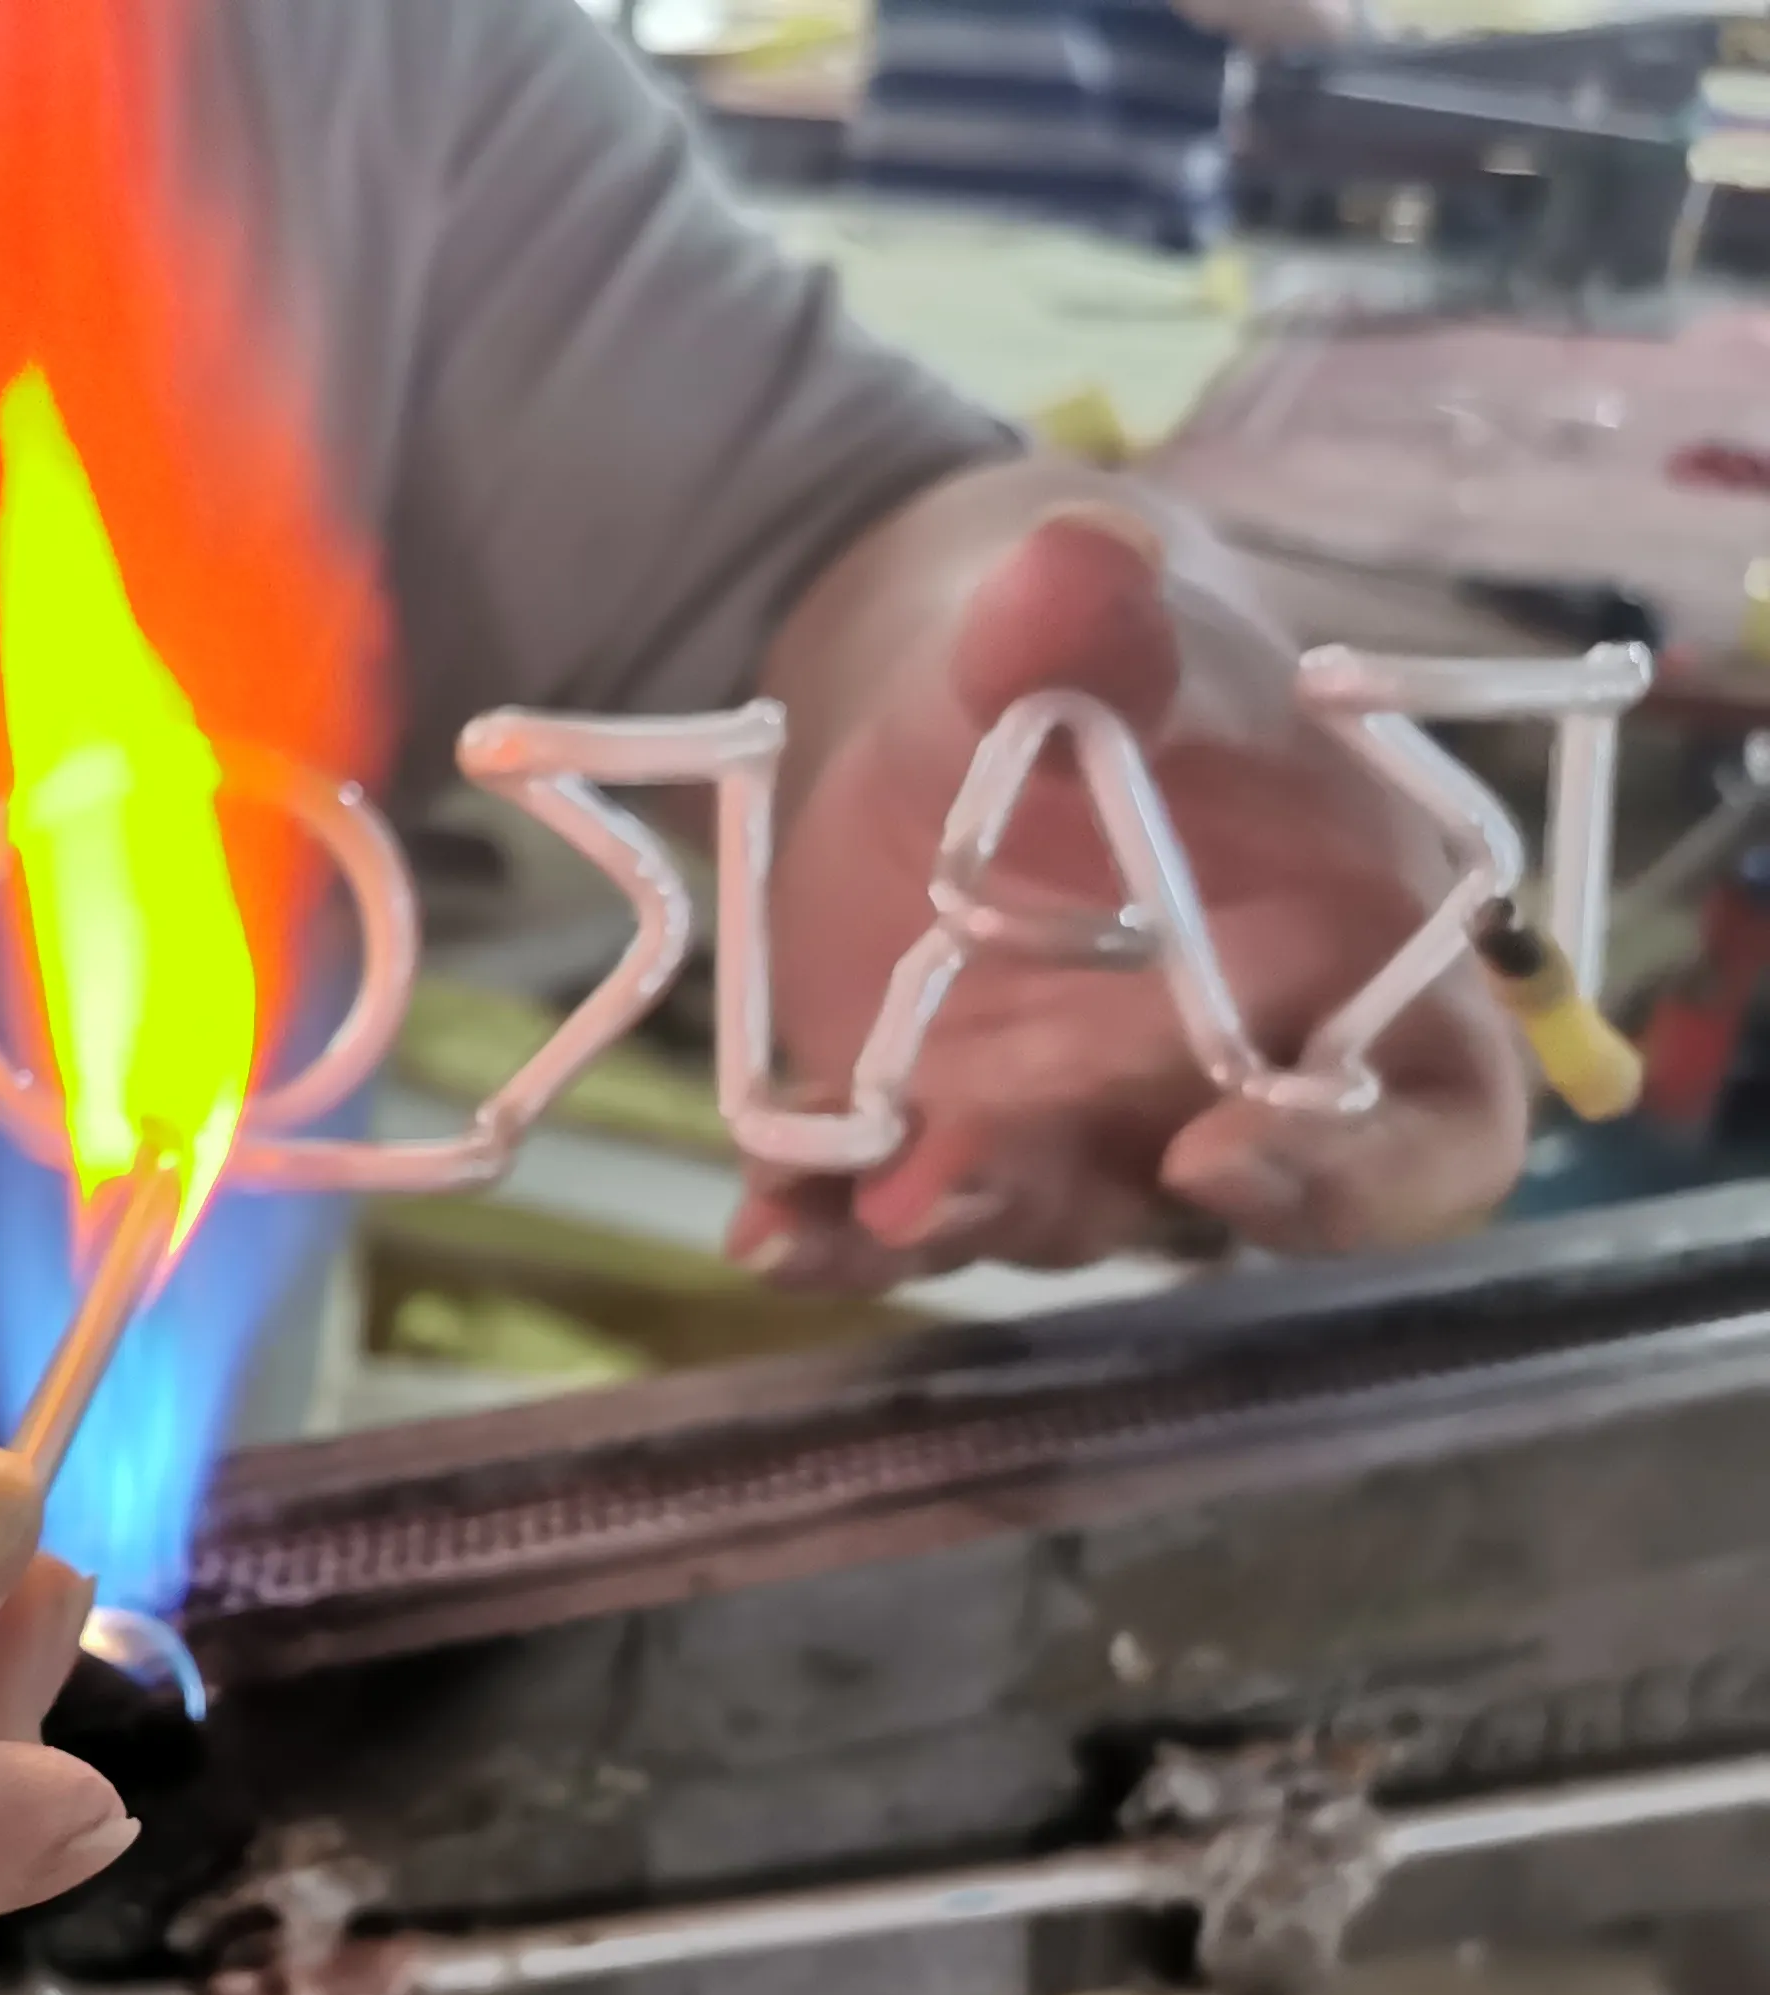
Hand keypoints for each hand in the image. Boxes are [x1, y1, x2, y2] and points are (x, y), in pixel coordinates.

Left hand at [736, 505, 1530, 1290]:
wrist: (966, 682)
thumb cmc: (1121, 658)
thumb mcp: (1115, 630)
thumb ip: (1108, 628)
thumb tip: (1076, 561)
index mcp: (1361, 965)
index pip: (1432, 1130)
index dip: (1358, 1178)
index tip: (1226, 1156)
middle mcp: (1238, 1079)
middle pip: (1194, 1201)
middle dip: (1072, 1187)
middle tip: (956, 1174)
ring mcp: (1084, 1122)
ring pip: (1037, 1213)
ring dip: (939, 1219)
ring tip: (850, 1203)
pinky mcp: (940, 1130)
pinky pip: (892, 1212)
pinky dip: (826, 1229)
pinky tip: (765, 1229)